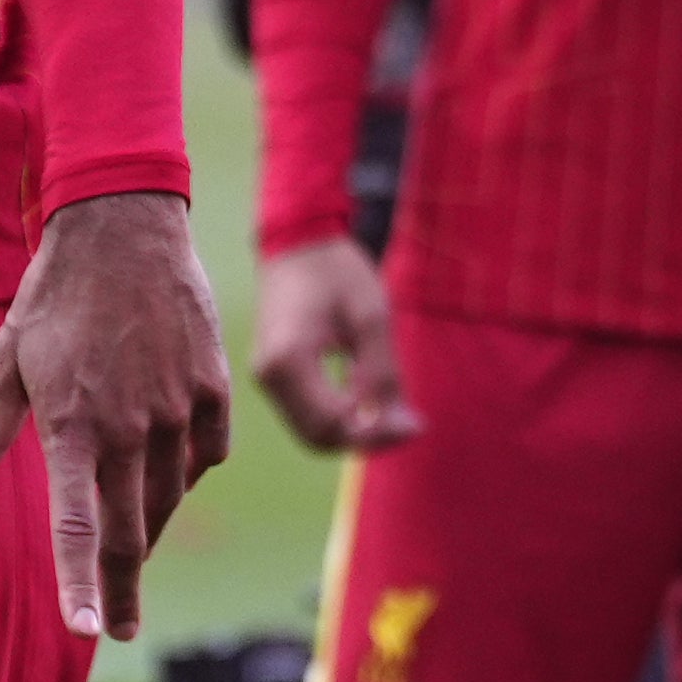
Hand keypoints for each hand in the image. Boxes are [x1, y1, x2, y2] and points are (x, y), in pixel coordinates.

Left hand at [0, 193, 237, 638]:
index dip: (80, 584)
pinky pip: (205, 454)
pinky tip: (170, 479)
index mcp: (73, 426)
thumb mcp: (8, 360)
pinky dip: (186, 474)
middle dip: (122, 588)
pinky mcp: (212, 387)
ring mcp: (178, 408)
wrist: (125, 227)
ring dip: (150, 529)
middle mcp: (130, 427)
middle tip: (120, 627)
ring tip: (134, 552)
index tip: (88, 632)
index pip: (77, 526)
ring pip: (169, 495)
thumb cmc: (56, 295)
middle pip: (132, 530)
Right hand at [247, 231, 416, 455]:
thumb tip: (402, 426)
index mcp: (288, 360)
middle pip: (318, 437)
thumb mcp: (372, 318)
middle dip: (366, 438)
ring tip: (392, 406)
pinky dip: (340, 415)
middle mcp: (269, 376)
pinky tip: (367, 392)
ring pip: (312, 430)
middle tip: (408, 423)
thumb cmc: (338, 272)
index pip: (331, 425)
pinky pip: (306, 412)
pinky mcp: (273, 374)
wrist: (300, 243)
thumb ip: (383, 374)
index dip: (376, 434)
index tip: (415, 424)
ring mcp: (266, 377)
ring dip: (354, 429)